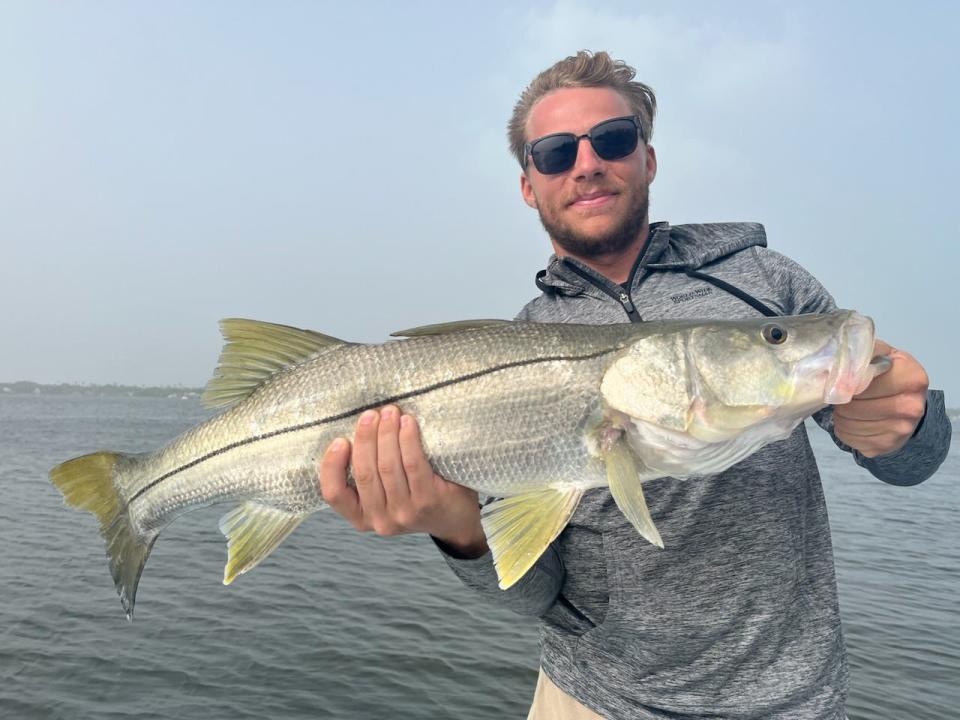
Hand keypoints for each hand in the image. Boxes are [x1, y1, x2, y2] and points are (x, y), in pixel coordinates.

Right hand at [318, 405, 487, 556]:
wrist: (455, 518)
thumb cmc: (415, 497)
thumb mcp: (383, 496)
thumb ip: (368, 474)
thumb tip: (358, 430)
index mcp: (361, 517)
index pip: (334, 494)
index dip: (332, 465)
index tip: (340, 440)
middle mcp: (380, 520)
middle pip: (364, 472)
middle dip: (365, 438)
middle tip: (371, 414)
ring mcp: (404, 513)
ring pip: (387, 466)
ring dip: (387, 433)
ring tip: (390, 412)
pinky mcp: (427, 501)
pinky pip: (412, 463)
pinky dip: (408, 439)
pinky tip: (408, 423)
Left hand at [833, 340, 928, 457]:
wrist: (908, 404)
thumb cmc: (891, 375)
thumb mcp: (885, 355)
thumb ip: (867, 350)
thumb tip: (843, 351)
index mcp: (912, 378)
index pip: (864, 382)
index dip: (846, 381)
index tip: (842, 379)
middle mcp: (912, 407)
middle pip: (854, 406)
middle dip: (840, 400)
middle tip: (840, 395)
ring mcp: (901, 430)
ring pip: (849, 424)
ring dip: (839, 415)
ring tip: (844, 407)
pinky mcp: (886, 446)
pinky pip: (850, 439)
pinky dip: (843, 429)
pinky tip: (850, 420)